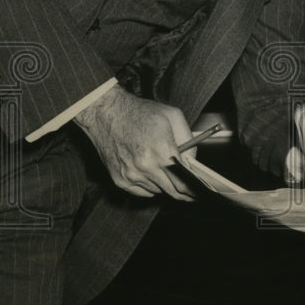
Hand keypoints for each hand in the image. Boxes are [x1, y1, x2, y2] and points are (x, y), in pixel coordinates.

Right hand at [74, 84, 195, 200]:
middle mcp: (146, 166)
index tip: (198, 191)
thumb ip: (188, 140)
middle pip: (172, 191)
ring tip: (163, 169)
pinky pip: (142, 192)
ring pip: (157, 191)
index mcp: (162, 150)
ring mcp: (131, 175)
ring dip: (164, 184)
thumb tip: (193, 161)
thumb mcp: (173, 116)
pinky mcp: (119, 180)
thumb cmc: (140, 113)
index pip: (184, 181)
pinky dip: (149, 186)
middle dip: (183, 192)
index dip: (193, 189)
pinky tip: (149, 172)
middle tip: (190, 192)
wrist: (106, 113)